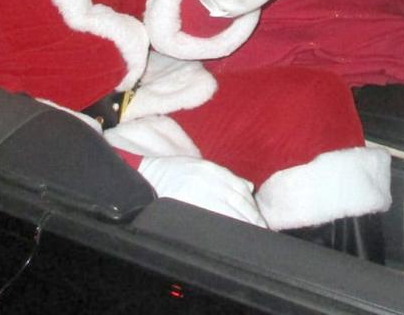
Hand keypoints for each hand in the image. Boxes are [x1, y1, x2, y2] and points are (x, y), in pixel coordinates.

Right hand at [137, 156, 265, 226]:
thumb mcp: (199, 166)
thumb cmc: (172, 173)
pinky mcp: (184, 202)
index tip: (260, 221)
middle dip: (250, 218)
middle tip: (260, 232)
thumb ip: (225, 176)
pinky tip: (228, 236)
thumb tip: (249, 188)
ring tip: (248, 237)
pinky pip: (207, 217)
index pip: (239, 188)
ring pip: (225, 210)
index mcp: (210, 169)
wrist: (144, 176)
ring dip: (239, 224)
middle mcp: (205, 177)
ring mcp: (195, 190)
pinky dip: (221, 226)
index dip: (251, 207)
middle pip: (236, 200)